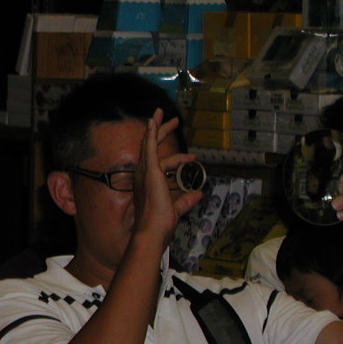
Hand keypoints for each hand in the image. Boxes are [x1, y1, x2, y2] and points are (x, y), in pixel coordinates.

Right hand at [131, 111, 202, 241]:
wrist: (152, 230)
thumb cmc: (160, 224)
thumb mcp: (177, 208)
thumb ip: (186, 200)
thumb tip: (198, 194)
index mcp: (148, 183)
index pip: (160, 164)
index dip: (176, 159)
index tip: (191, 158)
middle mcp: (143, 175)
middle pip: (151, 148)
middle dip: (161, 133)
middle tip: (172, 120)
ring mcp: (145, 172)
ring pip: (150, 143)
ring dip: (157, 127)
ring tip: (163, 113)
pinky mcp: (150, 170)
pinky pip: (149, 147)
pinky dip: (151, 134)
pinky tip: (153, 121)